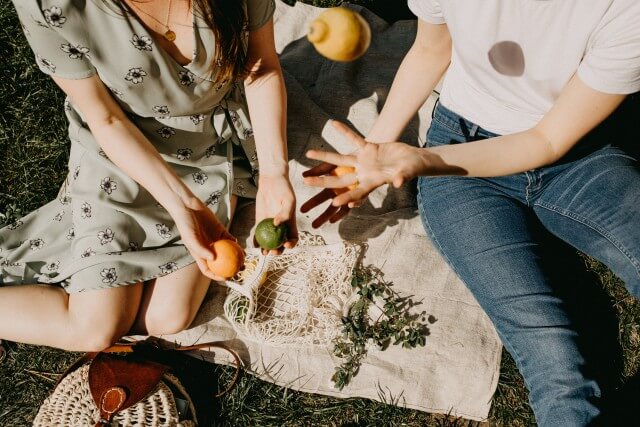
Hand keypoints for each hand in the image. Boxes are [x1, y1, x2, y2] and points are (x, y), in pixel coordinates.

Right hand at [169, 195, 235, 280]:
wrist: (188, 207)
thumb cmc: (186, 224)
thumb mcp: (190, 238)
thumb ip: (201, 249)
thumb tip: (214, 259)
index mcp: (200, 254)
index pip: (208, 269)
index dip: (217, 276)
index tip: (226, 279)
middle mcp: (208, 249)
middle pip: (221, 262)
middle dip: (231, 268)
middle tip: (239, 270)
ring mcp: (215, 240)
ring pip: (228, 251)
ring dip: (236, 256)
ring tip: (244, 259)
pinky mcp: (220, 230)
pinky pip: (230, 238)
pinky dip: (235, 242)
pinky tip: (240, 245)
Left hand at [255, 173, 298, 254]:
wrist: (271, 180)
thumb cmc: (283, 188)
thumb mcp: (288, 199)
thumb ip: (285, 213)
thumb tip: (277, 224)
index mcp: (290, 223)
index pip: (293, 238)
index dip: (291, 244)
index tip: (286, 244)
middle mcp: (281, 226)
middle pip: (280, 243)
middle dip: (277, 251)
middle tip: (272, 251)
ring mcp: (270, 224)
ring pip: (269, 241)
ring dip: (266, 249)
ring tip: (263, 252)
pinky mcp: (260, 221)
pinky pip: (258, 233)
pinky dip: (256, 240)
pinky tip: (254, 244)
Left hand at [301, 121, 421, 226]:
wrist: (412, 160)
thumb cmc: (411, 169)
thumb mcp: (407, 174)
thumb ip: (402, 177)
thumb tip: (399, 182)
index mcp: (372, 182)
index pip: (356, 192)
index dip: (346, 197)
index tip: (333, 203)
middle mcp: (364, 173)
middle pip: (339, 178)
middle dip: (323, 181)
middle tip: (306, 182)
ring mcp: (364, 161)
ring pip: (340, 159)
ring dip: (325, 157)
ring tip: (309, 154)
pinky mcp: (368, 148)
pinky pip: (353, 139)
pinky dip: (344, 131)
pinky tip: (332, 123)